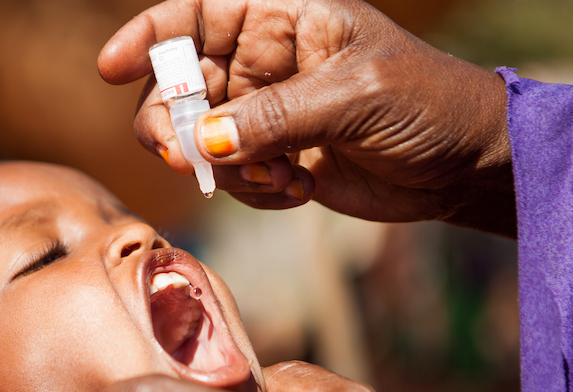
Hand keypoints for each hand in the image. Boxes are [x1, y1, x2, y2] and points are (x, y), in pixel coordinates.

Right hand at [99, 0, 514, 235]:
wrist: (461, 165)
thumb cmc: (426, 102)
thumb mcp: (355, 95)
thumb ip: (275, 116)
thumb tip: (201, 141)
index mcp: (282, 19)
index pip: (195, 15)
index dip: (148, 36)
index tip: (112, 68)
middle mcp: (264, 64)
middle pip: (180, 86)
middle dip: (175, 124)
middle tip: (186, 157)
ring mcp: (266, 116)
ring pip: (201, 141)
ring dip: (229, 169)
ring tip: (283, 176)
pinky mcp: (275, 160)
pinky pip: (233, 179)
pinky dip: (255, 192)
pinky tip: (300, 187)